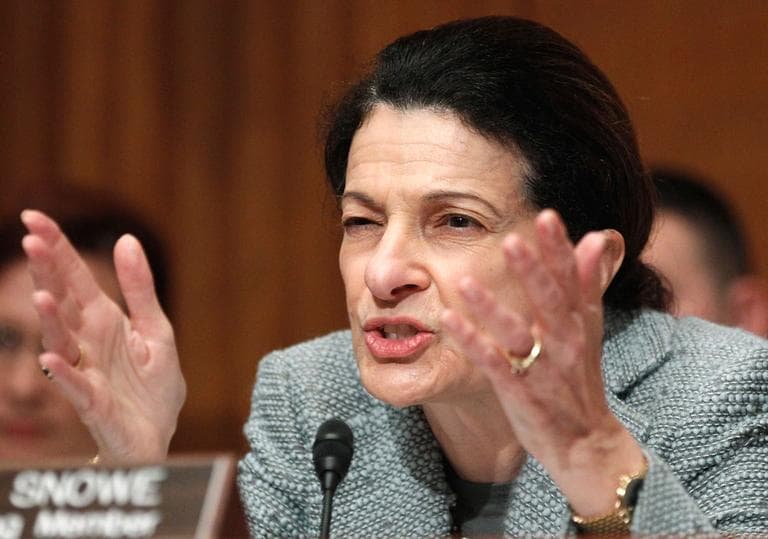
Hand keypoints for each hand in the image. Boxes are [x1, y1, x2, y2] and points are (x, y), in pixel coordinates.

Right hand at [21, 210, 185, 462]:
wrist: (158, 432)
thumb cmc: (153, 383)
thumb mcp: (156, 328)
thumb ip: (139, 288)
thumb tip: (127, 239)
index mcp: (104, 320)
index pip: (75, 278)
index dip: (57, 249)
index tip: (35, 217)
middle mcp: (88, 341)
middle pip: (63, 301)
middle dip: (48, 272)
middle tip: (31, 238)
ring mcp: (87, 371)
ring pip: (62, 341)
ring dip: (51, 320)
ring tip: (44, 295)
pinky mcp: (93, 402)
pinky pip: (74, 386)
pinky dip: (63, 373)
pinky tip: (51, 359)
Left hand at [441, 209, 643, 515]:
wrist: (586, 443)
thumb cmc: (579, 379)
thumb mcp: (589, 330)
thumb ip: (587, 283)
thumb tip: (595, 238)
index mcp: (579, 323)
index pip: (572, 280)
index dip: (560, 249)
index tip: (547, 216)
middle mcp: (564, 342)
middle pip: (549, 301)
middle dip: (532, 271)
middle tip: (512, 240)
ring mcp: (541, 368)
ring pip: (516, 333)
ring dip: (490, 307)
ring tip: (463, 280)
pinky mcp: (519, 392)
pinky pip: (493, 363)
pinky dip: (471, 342)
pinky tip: (448, 319)